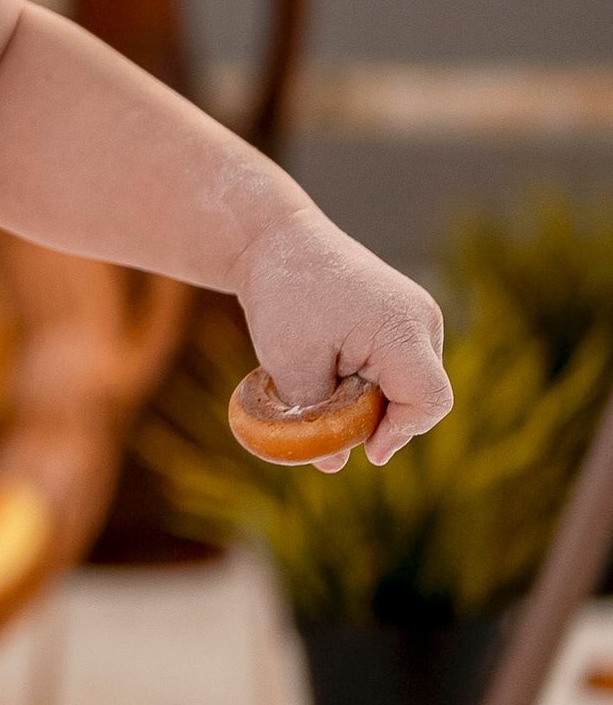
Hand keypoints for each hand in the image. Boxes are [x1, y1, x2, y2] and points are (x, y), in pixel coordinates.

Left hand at [235, 209, 450, 469]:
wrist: (275, 239)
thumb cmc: (283, 294)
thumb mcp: (291, 365)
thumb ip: (315, 418)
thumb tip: (333, 465)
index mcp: (404, 328)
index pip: (429, 401)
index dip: (399, 433)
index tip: (363, 448)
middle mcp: (422, 321)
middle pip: (417, 398)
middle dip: (374, 417)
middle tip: (322, 408)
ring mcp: (416, 317)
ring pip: (404, 386)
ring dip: (364, 398)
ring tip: (319, 375)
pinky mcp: (400, 319)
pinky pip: (394, 368)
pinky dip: (363, 380)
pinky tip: (328, 365)